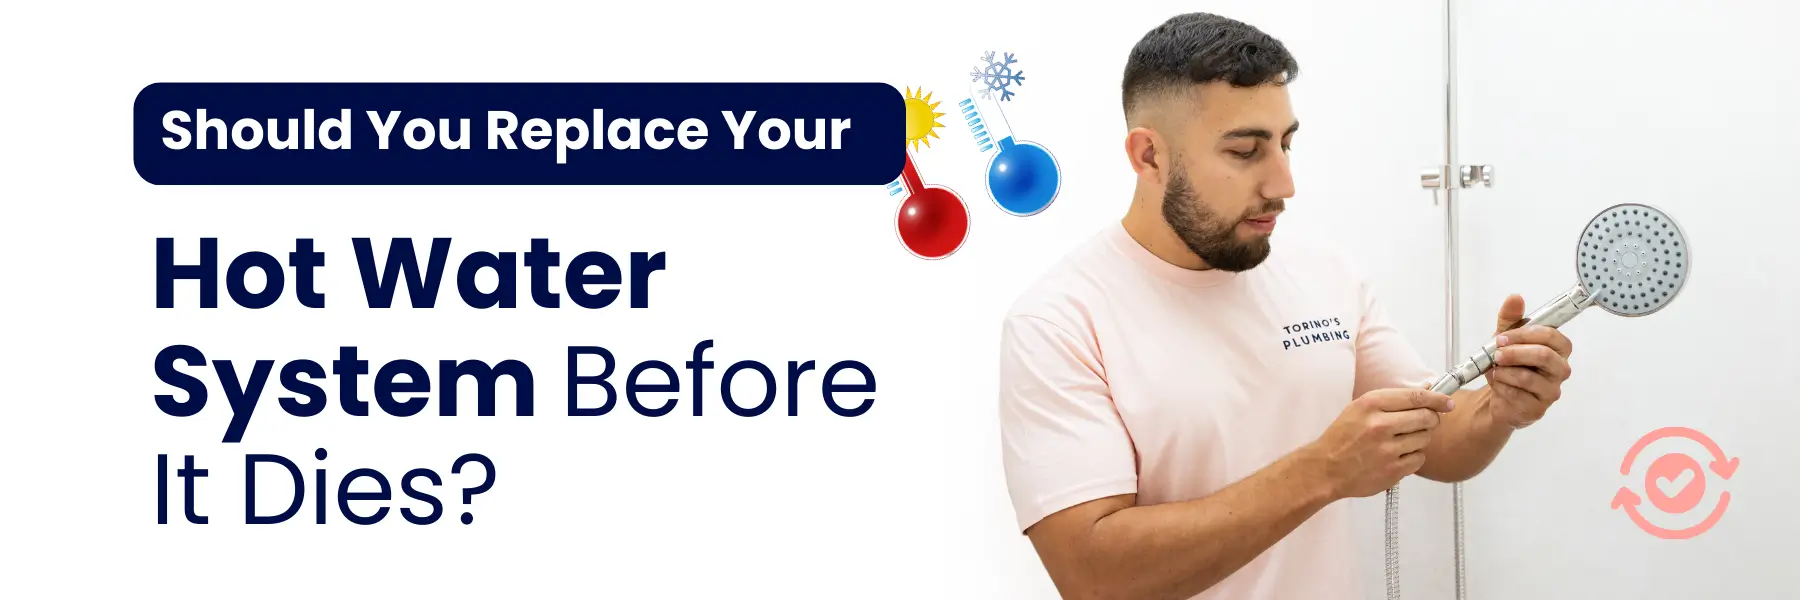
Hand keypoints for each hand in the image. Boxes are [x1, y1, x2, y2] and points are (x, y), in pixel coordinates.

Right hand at [1306, 388, 1454, 498]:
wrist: (1325, 469)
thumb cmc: (1341, 438)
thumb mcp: (1359, 409)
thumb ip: (1391, 402)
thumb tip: (1427, 392)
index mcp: (1370, 405)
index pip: (1415, 397)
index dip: (1437, 398)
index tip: (1447, 401)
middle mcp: (1379, 425)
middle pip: (1426, 417)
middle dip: (1430, 419)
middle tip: (1423, 422)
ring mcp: (1387, 450)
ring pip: (1425, 438)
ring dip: (1419, 439)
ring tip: (1400, 441)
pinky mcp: (1393, 470)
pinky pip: (1419, 459)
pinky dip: (1413, 457)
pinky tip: (1396, 456)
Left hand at [1484, 294, 1574, 428]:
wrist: (1499, 397)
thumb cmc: (1509, 364)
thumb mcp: (1506, 338)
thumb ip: (1510, 319)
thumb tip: (1515, 298)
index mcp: (1558, 349)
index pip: (1551, 336)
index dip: (1525, 334)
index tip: (1502, 337)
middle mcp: (1560, 370)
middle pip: (1543, 355)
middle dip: (1514, 353)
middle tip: (1496, 354)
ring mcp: (1551, 391)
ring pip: (1527, 377)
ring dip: (1504, 372)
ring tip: (1495, 371)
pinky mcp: (1538, 409)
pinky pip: (1517, 395)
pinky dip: (1501, 388)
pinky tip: (1498, 386)